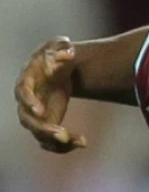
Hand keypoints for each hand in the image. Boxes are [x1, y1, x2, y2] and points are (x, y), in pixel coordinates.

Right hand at [15, 37, 86, 152]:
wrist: (54, 67)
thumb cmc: (55, 54)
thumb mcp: (59, 45)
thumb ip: (63, 48)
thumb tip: (68, 54)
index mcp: (27, 81)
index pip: (23, 93)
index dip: (29, 102)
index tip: (40, 111)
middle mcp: (27, 102)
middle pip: (28, 120)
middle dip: (43, 129)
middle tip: (62, 135)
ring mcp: (35, 116)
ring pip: (40, 135)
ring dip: (57, 142)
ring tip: (81, 141)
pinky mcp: (46, 123)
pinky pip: (50, 140)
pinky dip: (64, 145)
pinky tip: (82, 143)